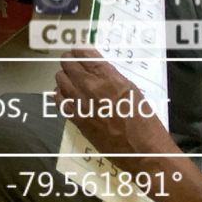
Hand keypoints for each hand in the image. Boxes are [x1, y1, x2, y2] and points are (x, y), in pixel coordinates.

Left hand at [55, 47, 177, 186]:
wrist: (143, 151)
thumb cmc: (144, 120)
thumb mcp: (131, 90)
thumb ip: (111, 76)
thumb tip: (96, 68)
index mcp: (109, 77)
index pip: (84, 54)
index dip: (79, 50)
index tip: (78, 51)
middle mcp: (92, 87)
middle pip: (68, 63)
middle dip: (69, 61)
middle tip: (72, 62)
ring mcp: (81, 103)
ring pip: (60, 78)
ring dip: (64, 76)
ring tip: (70, 78)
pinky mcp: (76, 119)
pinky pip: (58, 99)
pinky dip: (60, 93)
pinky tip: (65, 94)